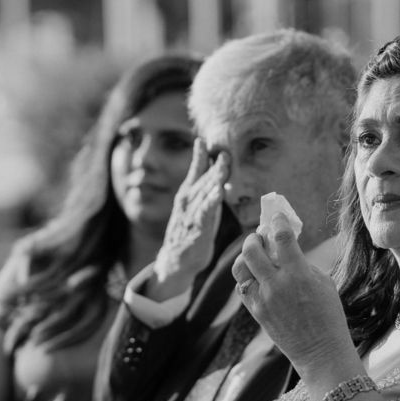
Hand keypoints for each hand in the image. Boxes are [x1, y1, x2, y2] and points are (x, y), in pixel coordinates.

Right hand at [148, 139, 229, 301]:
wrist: (175, 260)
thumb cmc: (191, 230)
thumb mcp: (198, 205)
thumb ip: (206, 187)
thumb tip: (218, 169)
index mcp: (187, 194)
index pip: (195, 171)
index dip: (199, 156)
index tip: (202, 140)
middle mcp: (187, 202)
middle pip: (203, 181)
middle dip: (214, 167)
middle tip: (224, 153)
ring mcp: (191, 216)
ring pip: (204, 195)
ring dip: (213, 180)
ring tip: (222, 168)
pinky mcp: (197, 231)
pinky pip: (205, 214)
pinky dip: (211, 203)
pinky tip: (219, 193)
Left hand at [232, 213, 360, 381]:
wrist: (321, 352)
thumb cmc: (329, 316)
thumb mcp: (324, 283)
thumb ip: (302, 264)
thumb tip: (285, 249)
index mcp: (299, 275)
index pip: (281, 237)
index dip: (277, 221)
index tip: (277, 217)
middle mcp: (277, 285)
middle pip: (252, 249)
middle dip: (255, 237)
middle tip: (262, 237)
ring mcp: (263, 299)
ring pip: (240, 267)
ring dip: (245, 256)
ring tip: (255, 256)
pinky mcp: (256, 312)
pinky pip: (242, 287)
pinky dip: (247, 277)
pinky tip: (258, 276)